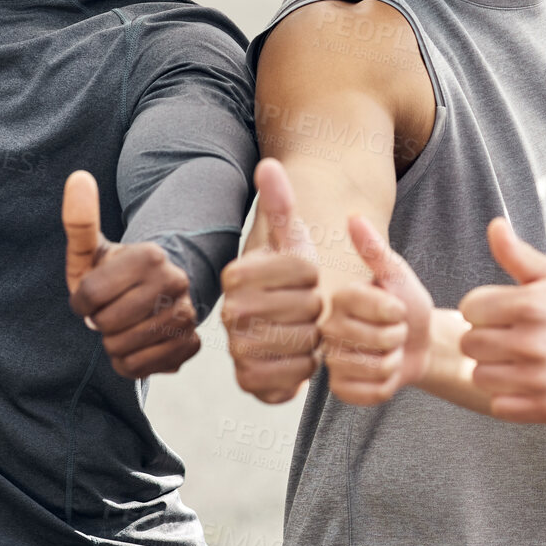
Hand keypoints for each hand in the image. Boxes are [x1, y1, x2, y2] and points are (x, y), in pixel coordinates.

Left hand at [64, 170, 201, 378]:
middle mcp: (176, 282)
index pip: (87, 297)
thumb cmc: (115, 273)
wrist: (155, 295)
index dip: (81, 301)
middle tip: (112, 309)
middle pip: (105, 324)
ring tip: (125, 325)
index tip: (93, 294)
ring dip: (113, 343)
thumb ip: (80, 219)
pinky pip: (140, 368)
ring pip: (121, 348)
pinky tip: (138, 343)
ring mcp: (188, 315)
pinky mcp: (191, 344)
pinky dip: (130, 362)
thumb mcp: (92, 249)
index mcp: (149, 255)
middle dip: (98, 322)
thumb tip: (77, 178)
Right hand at [221, 158, 323, 403]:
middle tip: (306, 308)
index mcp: (237, 273)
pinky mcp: (248, 381)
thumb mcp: (292, 241)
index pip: (304, 268)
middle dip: (317, 308)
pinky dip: (304, 368)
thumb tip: (268, 164)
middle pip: (306, 307)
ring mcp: (235, 348)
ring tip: (304, 330)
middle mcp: (228, 311)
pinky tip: (299, 357)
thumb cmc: (292, 281)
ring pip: (301, 341)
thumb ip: (281, 205)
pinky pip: (291, 377)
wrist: (288, 331)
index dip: (315, 273)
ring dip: (314, 337)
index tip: (304, 277)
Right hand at [320, 215, 431, 405]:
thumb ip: (374, 250)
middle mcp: (328, 329)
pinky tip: (382, 373)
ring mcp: (332, 361)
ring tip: (388, 351)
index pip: (380, 308)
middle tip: (392, 331)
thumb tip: (354, 217)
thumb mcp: (397, 275)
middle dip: (399, 337)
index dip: (399, 312)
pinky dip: (388, 385)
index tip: (396, 308)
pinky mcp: (340, 389)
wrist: (419, 343)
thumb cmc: (407, 305)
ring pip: (377, 367)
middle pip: (379, 340)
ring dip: (394, 361)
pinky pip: (372, 392)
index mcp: (339, 298)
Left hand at [458, 218, 545, 422]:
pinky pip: (498, 405)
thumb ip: (516, 253)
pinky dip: (508, 397)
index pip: (469, 308)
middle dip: (486, 339)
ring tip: (518, 361)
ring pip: (479, 376)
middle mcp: (532, 342)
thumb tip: (494, 225)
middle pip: (470, 344)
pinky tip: (527, 383)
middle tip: (511, 338)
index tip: (502, 314)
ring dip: (494, 370)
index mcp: (529, 304)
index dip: (483, 310)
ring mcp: (539, 378)